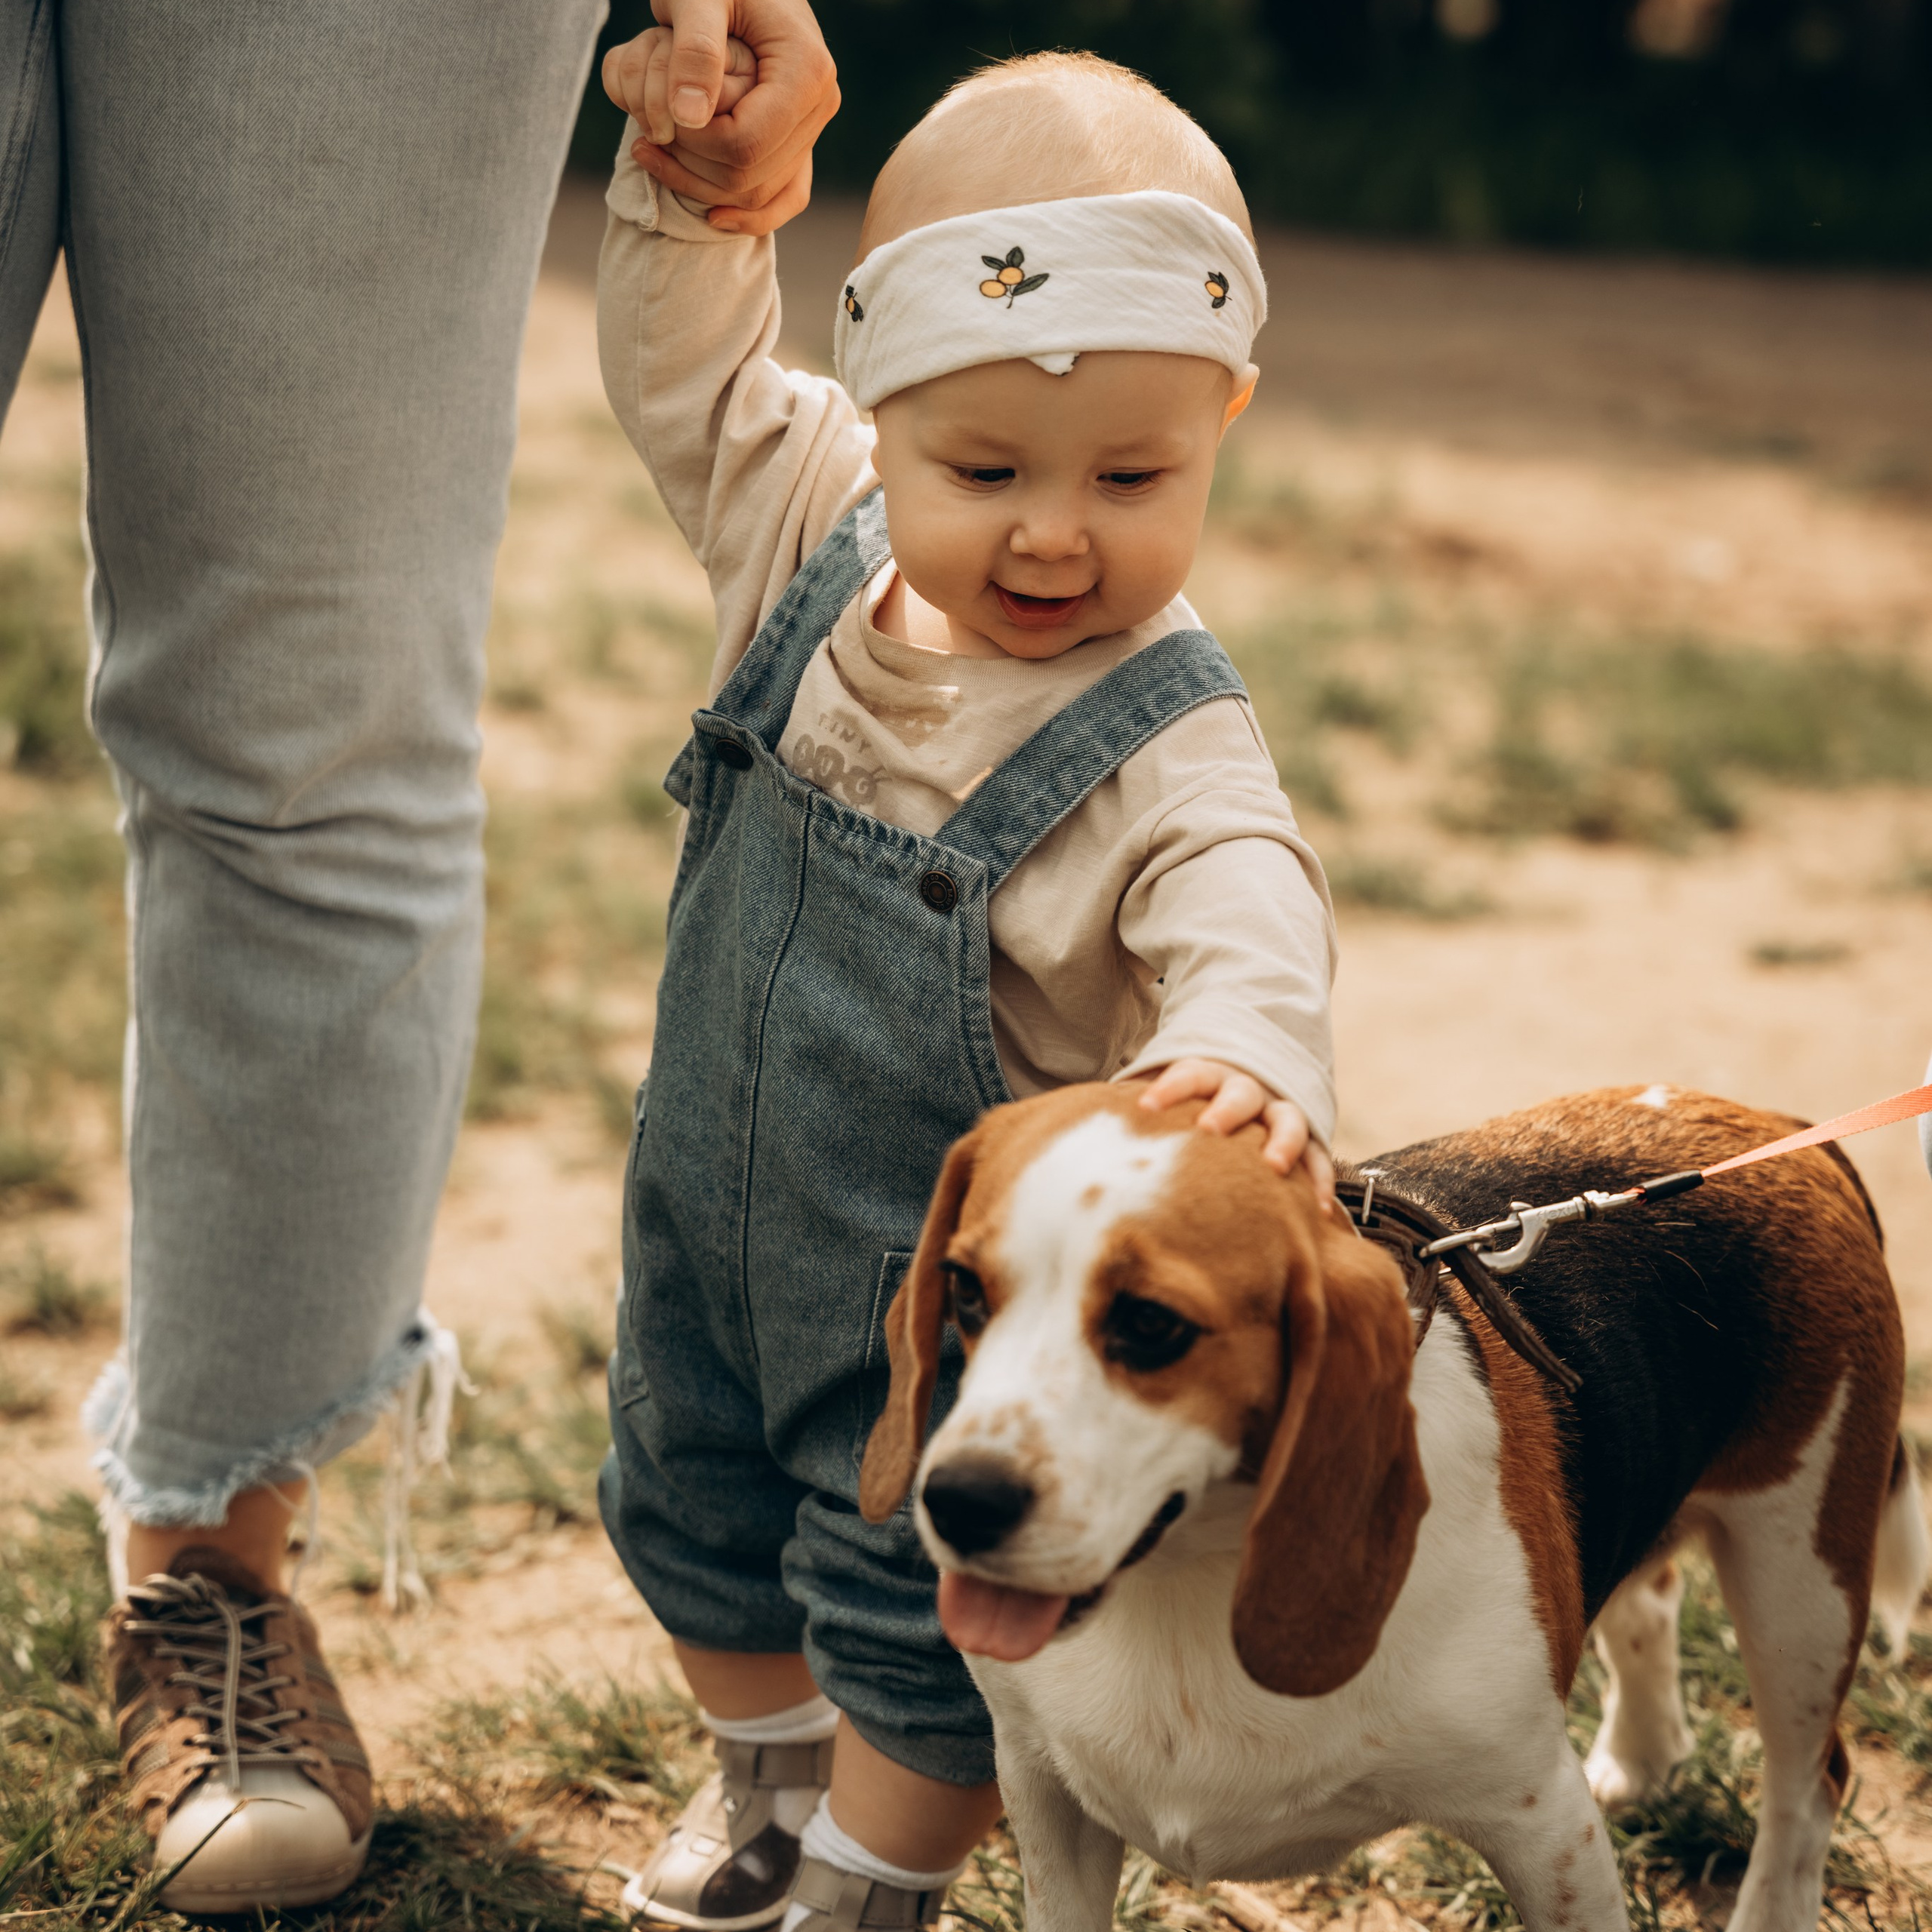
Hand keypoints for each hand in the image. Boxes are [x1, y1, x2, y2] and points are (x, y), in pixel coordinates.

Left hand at [603, 0, 837, 235]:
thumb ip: (693, 51)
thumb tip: (690, 120)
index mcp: (806, 71)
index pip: (746, 145)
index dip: (695, 146)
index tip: (656, 121)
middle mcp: (820, 104)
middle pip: (752, 177)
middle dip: (691, 168)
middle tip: (642, 138)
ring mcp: (813, 127)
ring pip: (760, 193)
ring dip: (701, 188)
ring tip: (651, 153)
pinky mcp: (800, 140)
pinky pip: (784, 198)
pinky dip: (747, 216)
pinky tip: (708, 215)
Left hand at [1139, 1059, 1334, 1203]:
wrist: (1249, 1070)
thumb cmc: (1192, 1101)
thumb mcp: (1167, 1096)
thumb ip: (1138, 1115)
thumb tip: (1075, 1135)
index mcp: (1209, 1074)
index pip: (1188, 1073)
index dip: (1169, 1086)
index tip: (1146, 1104)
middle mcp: (1246, 1088)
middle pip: (1238, 1093)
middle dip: (1225, 1110)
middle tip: (1208, 1128)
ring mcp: (1278, 1110)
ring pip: (1286, 1120)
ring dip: (1281, 1142)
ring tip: (1274, 1167)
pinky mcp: (1305, 1137)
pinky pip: (1318, 1157)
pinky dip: (1319, 1180)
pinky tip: (1316, 1210)